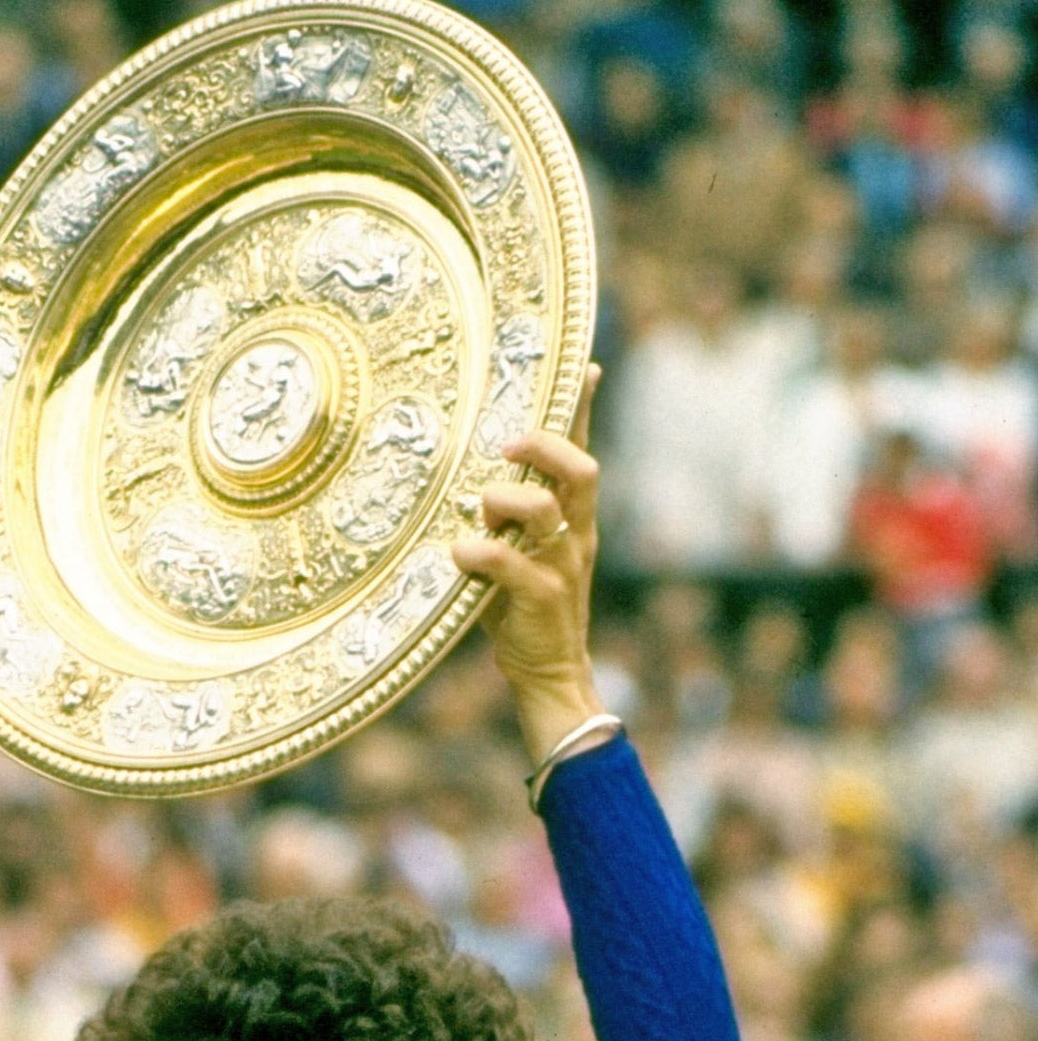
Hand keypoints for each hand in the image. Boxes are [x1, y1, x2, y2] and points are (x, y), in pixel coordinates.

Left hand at [451, 366, 604, 763]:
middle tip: (503, 447)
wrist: (548, 674)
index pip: (581, 453)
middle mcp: (576, 534)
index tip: (582, 366)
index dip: (582, 410)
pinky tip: (458, 553)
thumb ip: (504, 517)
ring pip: (545, 509)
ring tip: (476, 513)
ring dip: (502, 499)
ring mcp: (563, 565)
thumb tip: (464, 477)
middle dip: (542, 446)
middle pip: (581, 469)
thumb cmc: (521, 610)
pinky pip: (511, 562)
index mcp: (573, 519)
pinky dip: (479, 551)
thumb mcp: (517, 552)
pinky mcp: (543, 597)